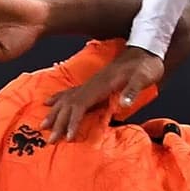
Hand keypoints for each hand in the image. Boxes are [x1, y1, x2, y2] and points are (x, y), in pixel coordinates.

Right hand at [42, 45, 165, 142]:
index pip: (81, 105)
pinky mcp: (93, 83)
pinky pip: (70, 93)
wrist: (146, 50)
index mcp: (102, 85)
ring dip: (54, 113)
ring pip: (67, 99)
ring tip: (42, 125)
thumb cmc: (146, 66)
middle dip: (58, 122)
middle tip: (49, 139)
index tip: (67, 137)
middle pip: (70, 105)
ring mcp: (91, 83)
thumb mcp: (143, 77)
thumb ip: (133, 90)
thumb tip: (124, 103)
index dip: (72, 121)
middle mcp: (92, 84)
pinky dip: (58, 100)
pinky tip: (50, 103)